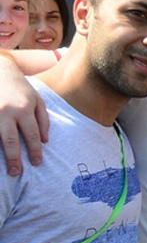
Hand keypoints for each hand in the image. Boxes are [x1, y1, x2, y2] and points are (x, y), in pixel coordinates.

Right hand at [0, 55, 47, 175]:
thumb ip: (44, 121)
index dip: (34, 151)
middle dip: (14, 158)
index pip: (31, 136)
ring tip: (2, 167)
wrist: (0, 70)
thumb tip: (45, 142)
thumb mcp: (38, 100)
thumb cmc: (21, 88)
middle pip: (11, 140)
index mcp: (24, 109)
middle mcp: (7, 112)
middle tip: (16, 172)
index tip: (36, 163)